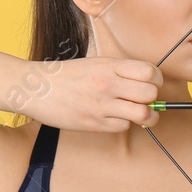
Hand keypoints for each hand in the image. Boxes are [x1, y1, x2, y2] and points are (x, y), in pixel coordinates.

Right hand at [20, 56, 162, 131]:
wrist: (35, 88)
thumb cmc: (67, 76)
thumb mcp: (95, 64)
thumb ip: (120, 71)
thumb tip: (148, 83)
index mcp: (109, 66)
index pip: (149, 72)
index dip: (155, 80)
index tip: (151, 84)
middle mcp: (107, 84)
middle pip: (150, 94)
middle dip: (153, 100)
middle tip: (145, 101)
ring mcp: (101, 105)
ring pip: (142, 114)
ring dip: (145, 117)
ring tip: (139, 115)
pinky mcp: (93, 123)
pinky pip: (123, 127)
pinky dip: (123, 124)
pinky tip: (114, 118)